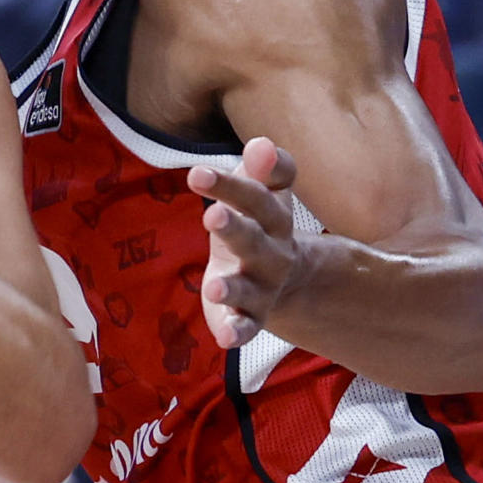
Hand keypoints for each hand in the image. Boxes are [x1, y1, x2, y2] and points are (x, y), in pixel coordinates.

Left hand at [188, 138, 299, 349]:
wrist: (286, 278)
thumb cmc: (262, 224)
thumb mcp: (265, 194)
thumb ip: (264, 169)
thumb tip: (260, 144)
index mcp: (273, 218)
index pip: (259, 197)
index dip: (234, 183)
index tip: (197, 171)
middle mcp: (272, 253)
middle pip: (254, 239)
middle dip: (234, 228)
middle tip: (211, 215)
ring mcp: (263, 288)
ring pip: (249, 289)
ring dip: (232, 288)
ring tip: (214, 287)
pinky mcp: (250, 316)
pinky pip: (246, 327)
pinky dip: (237, 332)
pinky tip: (224, 338)